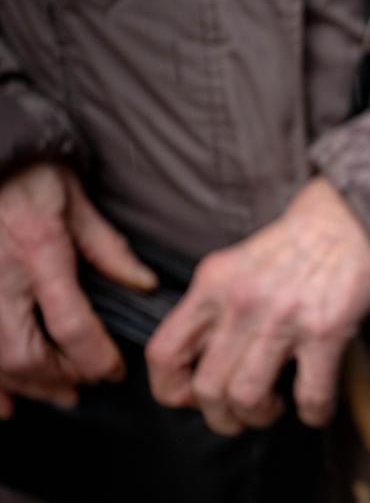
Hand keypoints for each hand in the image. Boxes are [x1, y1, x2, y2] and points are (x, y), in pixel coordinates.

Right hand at [0, 163, 156, 418]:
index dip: (96, 358)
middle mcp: (1, 277)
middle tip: (86, 386)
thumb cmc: (31, 177)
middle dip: (59, 379)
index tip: (116, 371)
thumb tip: (145, 285)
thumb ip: (110, 250)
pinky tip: (5, 402)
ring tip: (57, 392)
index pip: (71, 324)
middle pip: (24, 353)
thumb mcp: (78, 204)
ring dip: (24, 385)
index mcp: (42, 252)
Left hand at [146, 177, 369, 434]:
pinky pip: (310, 395)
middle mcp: (242, 303)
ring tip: (273, 406)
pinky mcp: (326, 331)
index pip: (164, 353)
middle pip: (206, 388)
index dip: (171, 390)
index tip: (192, 396)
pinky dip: (312, 413)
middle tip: (239, 412)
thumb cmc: (294, 246)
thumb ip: (214, 307)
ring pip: (247, 398)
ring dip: (259, 417)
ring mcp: (284, 319)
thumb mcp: (235, 265)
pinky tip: (315, 408)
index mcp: (213, 286)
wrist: (348, 221)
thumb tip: (202, 359)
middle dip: (221, 416)